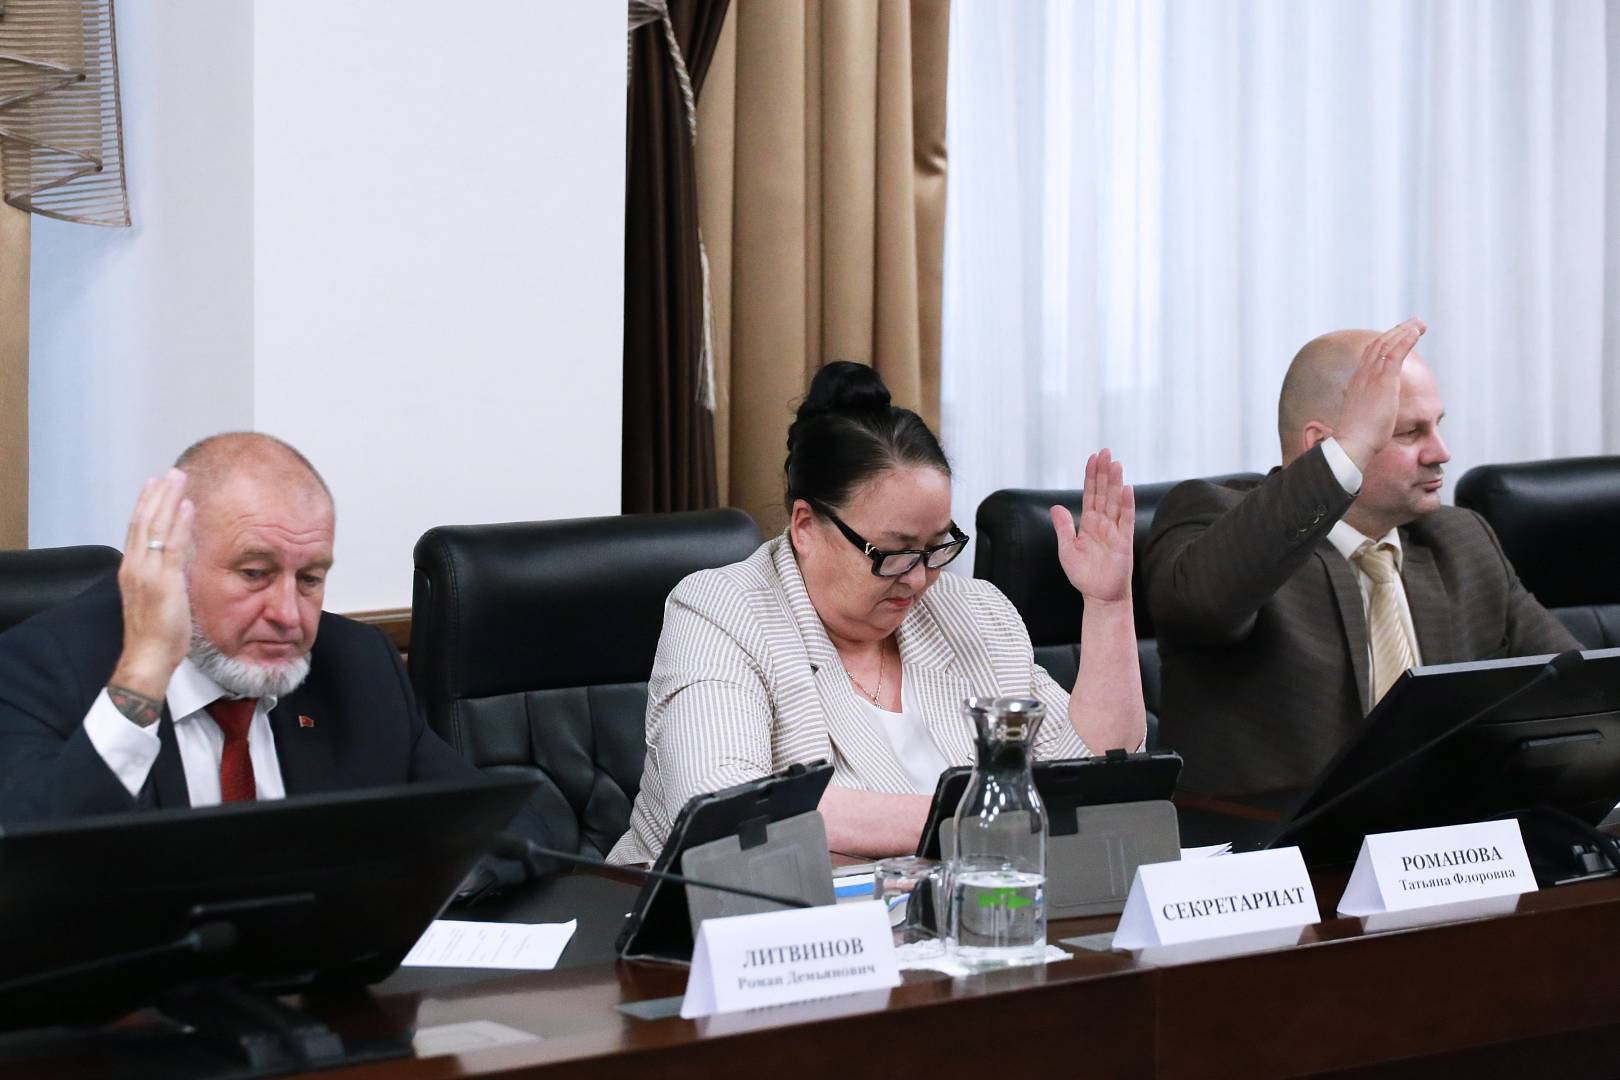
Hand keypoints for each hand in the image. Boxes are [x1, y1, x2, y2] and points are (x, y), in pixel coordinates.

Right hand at [109, 469, 194, 706]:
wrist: (147, 655)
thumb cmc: (155, 632)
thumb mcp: (159, 597)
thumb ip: (165, 575)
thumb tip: (178, 559)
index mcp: (132, 570)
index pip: (136, 529)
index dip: (145, 505)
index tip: (154, 485)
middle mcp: (135, 566)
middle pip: (143, 521)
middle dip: (157, 495)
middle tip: (170, 473)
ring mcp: (147, 572)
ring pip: (155, 527)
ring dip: (169, 500)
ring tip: (179, 479)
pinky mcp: (163, 581)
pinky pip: (172, 545)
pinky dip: (179, 522)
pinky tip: (187, 505)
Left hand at [1050, 449, 1134, 604]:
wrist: (1099, 596)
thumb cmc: (1084, 575)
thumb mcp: (1067, 549)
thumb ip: (1063, 527)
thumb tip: (1055, 507)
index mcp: (1089, 524)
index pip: (1090, 494)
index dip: (1091, 476)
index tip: (1092, 458)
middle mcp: (1103, 523)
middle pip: (1103, 493)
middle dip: (1104, 472)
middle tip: (1105, 451)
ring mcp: (1115, 531)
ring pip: (1115, 502)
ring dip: (1115, 482)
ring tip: (1115, 463)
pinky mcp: (1124, 542)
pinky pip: (1125, 520)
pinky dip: (1126, 504)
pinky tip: (1126, 489)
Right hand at [1335, 317, 1425, 468]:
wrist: (1352, 444)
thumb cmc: (1358, 438)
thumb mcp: (1361, 417)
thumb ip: (1364, 408)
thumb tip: (1367, 412)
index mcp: (1357, 382)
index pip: (1370, 355)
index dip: (1385, 342)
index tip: (1399, 336)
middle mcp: (1362, 375)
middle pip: (1378, 344)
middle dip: (1397, 331)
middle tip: (1414, 323)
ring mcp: (1371, 377)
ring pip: (1387, 344)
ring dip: (1405, 331)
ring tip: (1420, 323)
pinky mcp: (1383, 382)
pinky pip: (1395, 353)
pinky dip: (1406, 340)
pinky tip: (1416, 332)